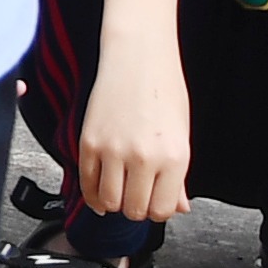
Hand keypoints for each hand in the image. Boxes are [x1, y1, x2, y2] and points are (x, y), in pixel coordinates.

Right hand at [72, 40, 191, 231]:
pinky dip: (92, 193)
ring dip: (113, 202)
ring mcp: (113, 151)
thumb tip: (179, 207)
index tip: (154, 201)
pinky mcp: (89, 142)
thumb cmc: (164, 91)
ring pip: (108, 201)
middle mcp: (144, 158)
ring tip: (118, 189)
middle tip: (136, 196)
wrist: (137, 58)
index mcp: (174, 159)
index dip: (157, 210)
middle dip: (135, 208)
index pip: (161, 210)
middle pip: (134, 210)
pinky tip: (99, 190)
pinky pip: (86, 183)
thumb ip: (178, 177)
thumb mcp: (180, 137)